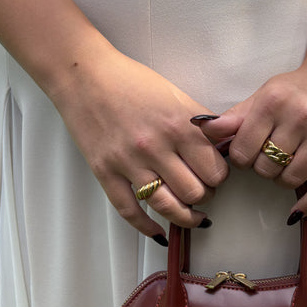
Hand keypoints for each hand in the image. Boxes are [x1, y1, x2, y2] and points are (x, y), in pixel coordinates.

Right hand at [48, 47, 228, 236]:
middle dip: (205, 196)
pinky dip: (147, 227)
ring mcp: (129, 162)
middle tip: (203, 191)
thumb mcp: (176, 95)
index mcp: (180, 125)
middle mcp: (157, 146)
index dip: (220, 177)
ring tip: (192, 216)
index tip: (216, 175)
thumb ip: (201, 124)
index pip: (215, 170)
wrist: (83, 75)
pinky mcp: (106, 172)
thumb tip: (223, 147)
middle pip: (195, 192)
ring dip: (185, 217)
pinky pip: (130, 211)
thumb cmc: (131, 81)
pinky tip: (159, 232)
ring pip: (168, 207)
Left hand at [197, 53, 306, 219]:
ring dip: (284, 180)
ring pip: (292, 179)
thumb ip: (234, 118)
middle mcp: (301, 114)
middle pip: (267, 167)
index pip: (243, 151)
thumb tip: (200, 127)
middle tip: (270, 159)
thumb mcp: (263, 97)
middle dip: (264, 169)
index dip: (242, 159)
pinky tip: (297, 210)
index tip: (249, 155)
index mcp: (273, 102)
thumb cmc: (298, 89)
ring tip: (287, 167)